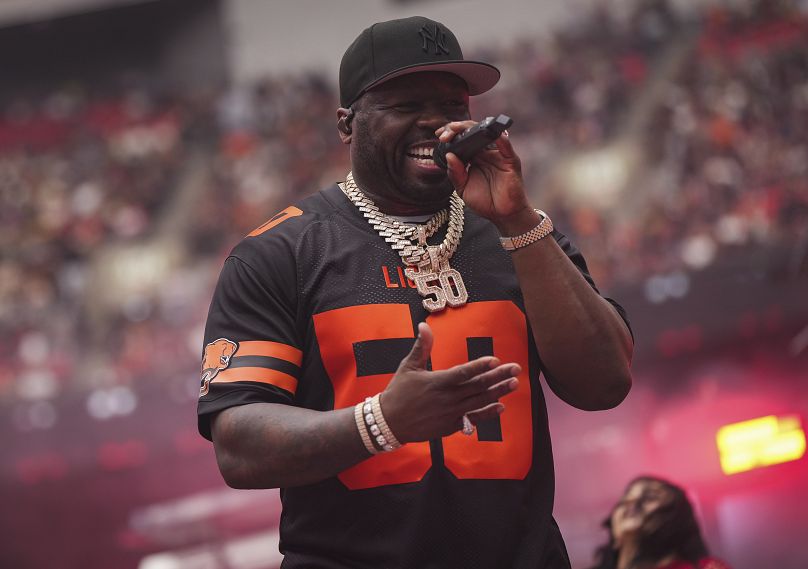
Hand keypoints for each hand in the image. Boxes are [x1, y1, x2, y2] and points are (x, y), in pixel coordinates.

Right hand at [380, 322, 519, 442]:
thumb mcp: (408, 366)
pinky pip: (473, 419)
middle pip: (478, 386)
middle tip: (516, 368)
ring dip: (498, 392)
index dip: (480, 366)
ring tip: (514, 384)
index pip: (463, 372)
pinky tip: (501, 407)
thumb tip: (424, 325)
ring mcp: (451, 413)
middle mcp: (447, 398)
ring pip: (480, 401)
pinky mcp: (451, 425)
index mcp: (437, 382)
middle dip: (499, 377)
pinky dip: (487, 413)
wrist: (390, 422)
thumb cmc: (398, 392)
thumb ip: (421, 347)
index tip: (495, 360)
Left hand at [436, 120, 532, 225]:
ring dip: (472, 128)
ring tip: (457, 129)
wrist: (502, 215)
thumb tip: (449, 155)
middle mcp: (485, 153)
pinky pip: (505, 146)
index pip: (462, 139)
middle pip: (472, 131)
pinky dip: (499, 137)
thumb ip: (455, 173)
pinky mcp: (510, 161)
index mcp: (473, 158)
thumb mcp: (463, 189)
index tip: (438, 135)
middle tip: (444, 135)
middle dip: (456, 129)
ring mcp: (497, 155)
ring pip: (486, 133)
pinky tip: (489, 133)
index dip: (451, 133)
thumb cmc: (485, 202)